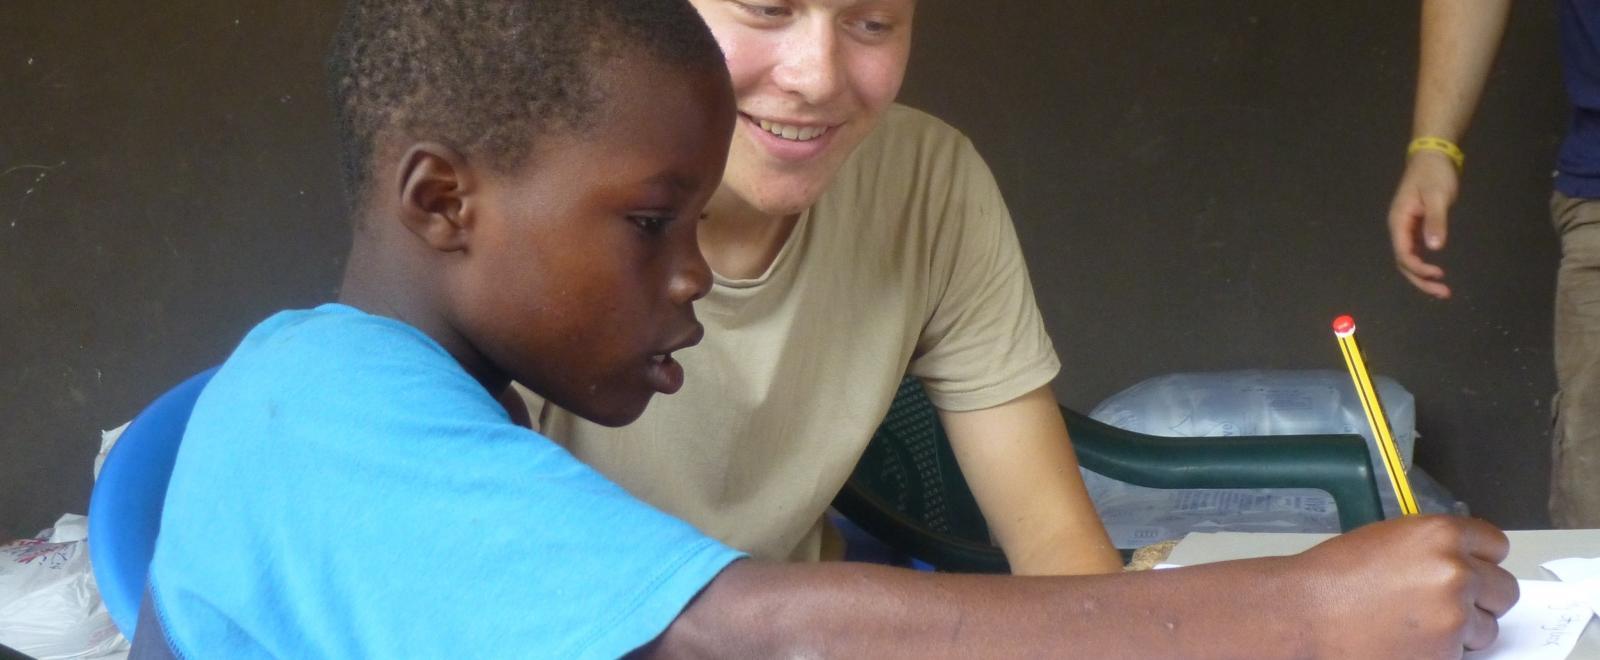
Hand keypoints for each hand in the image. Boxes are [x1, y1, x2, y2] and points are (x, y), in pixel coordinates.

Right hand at [1292, 515, 1516, 656]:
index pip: (1495, 545)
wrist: (1302, 614)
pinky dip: (1443, 652)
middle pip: (1504, 589)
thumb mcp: (1387, 540)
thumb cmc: (1332, 578)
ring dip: (1463, 630)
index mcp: (1441, 534)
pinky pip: (1464, 654)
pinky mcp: (1447, 652)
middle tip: (1445, 605)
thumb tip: (1462, 564)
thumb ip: (1432, 548)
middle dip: (1480, 599)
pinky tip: (1408, 642)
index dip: (1480, 560)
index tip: (1469, 570)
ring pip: (1488, 627)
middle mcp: (1456, 571)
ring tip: (1417, 627)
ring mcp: (1455, 615)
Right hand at [1386, 152, 1460, 298]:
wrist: (1432, 155)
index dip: (1418, 268)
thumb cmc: (1433, 174)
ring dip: (1422, 275)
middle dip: (1420, 279)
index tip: (1439, 274)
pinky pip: (1415, 250)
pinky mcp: (1415, 226)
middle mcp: (1399, 228)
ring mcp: (1406, 228)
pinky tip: (1436, 271)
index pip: (1403, 254)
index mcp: (1399, 221)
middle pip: (1404, 262)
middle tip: (1443, 293)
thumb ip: (1436, 221)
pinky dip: (1425, 264)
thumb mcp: (1438, 196)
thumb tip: (1434, 248)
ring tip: (1442, 289)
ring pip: (1409, 258)